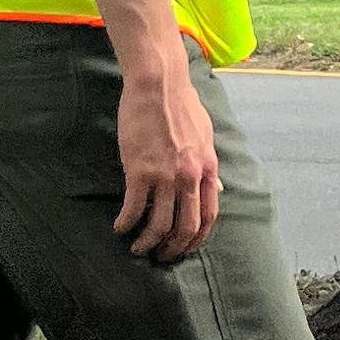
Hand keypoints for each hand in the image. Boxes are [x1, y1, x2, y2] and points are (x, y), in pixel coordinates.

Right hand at [115, 57, 221, 263]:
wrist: (158, 83)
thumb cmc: (182, 104)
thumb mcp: (206, 135)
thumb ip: (210, 165)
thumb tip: (219, 188)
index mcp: (208, 168)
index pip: (209, 217)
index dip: (197, 239)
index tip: (185, 248)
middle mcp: (189, 177)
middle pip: (185, 228)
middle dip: (172, 249)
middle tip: (160, 256)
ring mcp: (164, 176)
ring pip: (158, 225)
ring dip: (147, 243)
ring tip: (138, 248)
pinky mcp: (139, 170)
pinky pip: (133, 208)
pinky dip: (126, 224)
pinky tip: (120, 227)